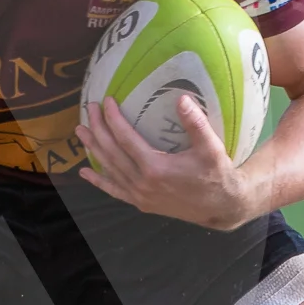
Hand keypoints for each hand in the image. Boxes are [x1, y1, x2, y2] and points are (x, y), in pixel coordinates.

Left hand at [76, 93, 264, 229]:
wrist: (222, 206)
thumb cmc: (218, 174)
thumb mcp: (211, 148)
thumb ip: (196, 123)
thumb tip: (181, 98)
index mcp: (156, 168)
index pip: (125, 139)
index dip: (113, 119)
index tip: (106, 101)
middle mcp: (143, 184)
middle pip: (112, 152)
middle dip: (98, 129)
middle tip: (89, 109)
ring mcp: (140, 196)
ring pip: (109, 169)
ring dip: (93, 150)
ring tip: (80, 131)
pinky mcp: (142, 203)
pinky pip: (115, 190)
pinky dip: (99, 181)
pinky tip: (84, 172)